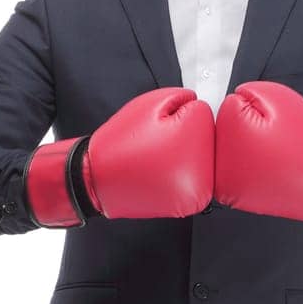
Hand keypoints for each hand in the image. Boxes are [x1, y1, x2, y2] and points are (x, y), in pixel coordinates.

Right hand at [26, 88, 213, 225]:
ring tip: (154, 159)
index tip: (157, 126)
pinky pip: (189, 180)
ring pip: (199, 160)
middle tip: (154, 144)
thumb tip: (200, 105)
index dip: (177, 113)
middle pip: (205, 139)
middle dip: (183, 135)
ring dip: (182, 156)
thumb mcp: (152, 103)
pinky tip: (157, 173)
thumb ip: (184, 98)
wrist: (98, 179)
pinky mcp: (188, 206)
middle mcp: (204, 172)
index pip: (202, 114)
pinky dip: (176, 174)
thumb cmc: (121, 141)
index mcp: (199, 142)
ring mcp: (197, 194)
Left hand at [214, 81, 302, 235]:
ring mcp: (226, 186)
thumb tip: (230, 100)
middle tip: (275, 141)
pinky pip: (235, 172)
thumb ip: (248, 93)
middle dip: (247, 129)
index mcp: (231, 136)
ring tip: (273, 156)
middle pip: (225, 131)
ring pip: (229, 151)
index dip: (256, 109)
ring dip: (247, 149)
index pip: (230, 107)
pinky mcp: (234, 198)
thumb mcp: (280, 99)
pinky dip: (249, 167)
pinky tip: (268, 169)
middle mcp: (222, 165)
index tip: (274, 124)